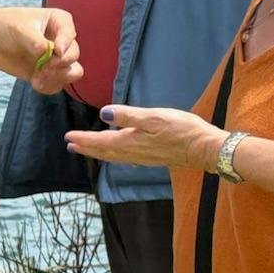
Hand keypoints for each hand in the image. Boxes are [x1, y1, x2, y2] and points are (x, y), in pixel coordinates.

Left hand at [0, 8, 82, 93]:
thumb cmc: (4, 24)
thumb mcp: (20, 29)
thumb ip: (36, 41)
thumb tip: (49, 52)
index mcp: (59, 21)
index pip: (70, 34)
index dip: (66, 44)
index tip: (56, 51)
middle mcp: (61, 40)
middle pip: (73, 55)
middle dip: (60, 64)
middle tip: (44, 68)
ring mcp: (54, 58)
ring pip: (72, 72)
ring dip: (58, 77)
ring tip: (39, 79)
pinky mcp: (46, 73)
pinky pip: (57, 84)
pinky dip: (49, 86)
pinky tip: (35, 83)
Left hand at [67, 105, 224, 170]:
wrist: (204, 148)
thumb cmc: (182, 129)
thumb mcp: (154, 117)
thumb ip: (128, 116)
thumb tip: (104, 114)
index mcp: (131, 142)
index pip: (101, 142)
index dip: (84, 140)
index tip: (68, 138)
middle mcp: (134, 153)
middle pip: (104, 152)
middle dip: (87, 148)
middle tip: (71, 145)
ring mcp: (143, 158)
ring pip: (114, 157)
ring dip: (98, 153)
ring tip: (86, 150)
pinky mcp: (152, 158)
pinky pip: (125, 158)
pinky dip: (114, 155)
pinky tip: (116, 155)